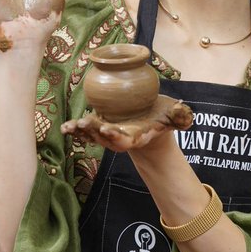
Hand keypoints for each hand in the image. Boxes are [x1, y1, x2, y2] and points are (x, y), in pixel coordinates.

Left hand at [62, 96, 192, 152]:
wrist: (147, 120)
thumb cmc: (160, 117)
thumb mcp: (172, 116)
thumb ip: (180, 116)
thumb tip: (185, 111)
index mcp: (135, 137)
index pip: (125, 140)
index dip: (116, 136)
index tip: (108, 130)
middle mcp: (119, 139)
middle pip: (105, 139)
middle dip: (94, 132)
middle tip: (85, 123)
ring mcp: (107, 135)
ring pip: (92, 136)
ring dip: (81, 132)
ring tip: (70, 127)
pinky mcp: (99, 128)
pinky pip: (86, 131)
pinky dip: (76, 130)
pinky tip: (65, 127)